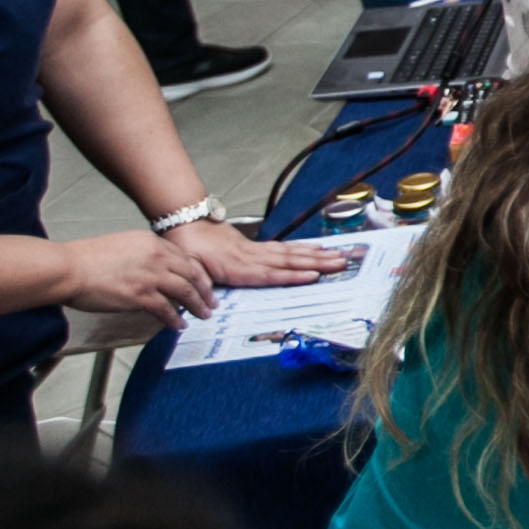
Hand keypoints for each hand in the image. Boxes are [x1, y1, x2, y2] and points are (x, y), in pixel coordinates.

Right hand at [62, 227, 223, 322]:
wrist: (68, 268)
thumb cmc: (86, 259)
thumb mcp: (122, 245)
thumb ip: (142, 254)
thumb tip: (152, 267)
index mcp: (151, 242)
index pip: (185, 257)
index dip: (198, 272)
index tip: (203, 281)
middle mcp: (156, 257)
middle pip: (192, 274)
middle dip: (206, 289)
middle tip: (212, 300)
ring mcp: (150, 277)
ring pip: (185, 292)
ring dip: (198, 305)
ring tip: (204, 314)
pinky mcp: (140, 296)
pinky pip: (166, 310)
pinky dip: (176, 319)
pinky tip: (179, 325)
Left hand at [173, 220, 353, 290]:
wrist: (186, 223)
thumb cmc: (187, 248)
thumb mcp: (189, 267)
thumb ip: (200, 285)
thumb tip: (207, 305)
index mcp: (237, 267)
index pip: (270, 273)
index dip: (292, 276)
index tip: (314, 276)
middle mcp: (252, 258)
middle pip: (290, 260)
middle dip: (317, 262)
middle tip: (341, 263)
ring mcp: (257, 250)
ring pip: (292, 252)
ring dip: (317, 255)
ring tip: (338, 256)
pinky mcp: (258, 245)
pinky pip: (284, 247)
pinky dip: (303, 247)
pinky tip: (316, 248)